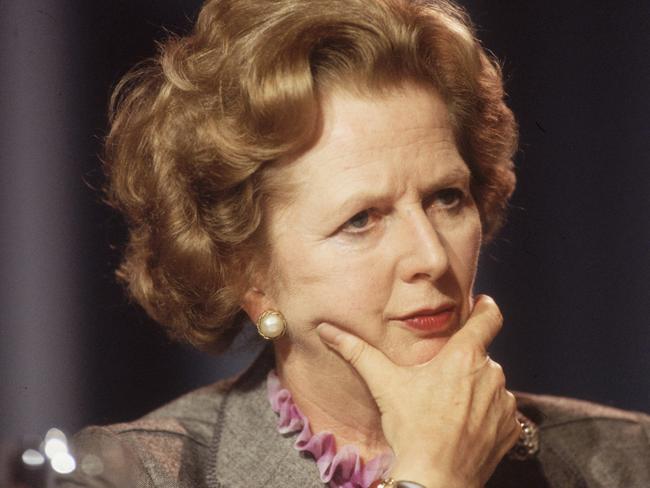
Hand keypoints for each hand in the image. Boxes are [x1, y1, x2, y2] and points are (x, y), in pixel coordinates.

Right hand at [317, 295, 520, 487]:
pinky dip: (486, 414)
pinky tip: (463, 426)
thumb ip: (356, 351)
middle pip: (481, 355)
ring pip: (490, 383)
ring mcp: (504, 403)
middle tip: (439, 379)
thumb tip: (327, 329)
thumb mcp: (383, 384)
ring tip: (448, 407)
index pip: (490, 317)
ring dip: (475, 388)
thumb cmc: (411, 428)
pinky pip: (501, 410)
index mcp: (464, 356)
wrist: (435, 478)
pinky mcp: (510, 428)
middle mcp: (491, 374)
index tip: (481, 304)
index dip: (486, 307)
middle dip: (463, 362)